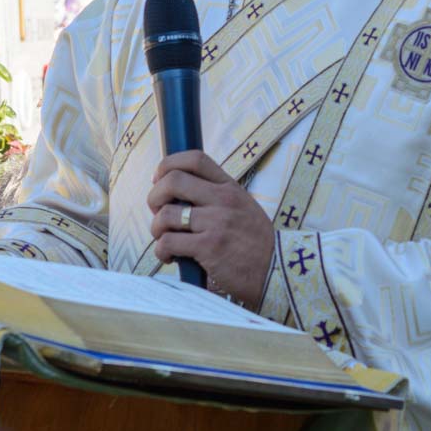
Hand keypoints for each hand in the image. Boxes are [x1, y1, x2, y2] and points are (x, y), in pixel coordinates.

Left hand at [147, 151, 274, 309]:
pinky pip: (168, 242)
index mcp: (230, 188)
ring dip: (156, 229)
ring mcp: (216, 223)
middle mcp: (223, 200)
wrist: (276, 271)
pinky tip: (170, 257)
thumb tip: (177, 192)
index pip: (195, 159)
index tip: (160, 180)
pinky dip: (161, 251)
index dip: (169, 164)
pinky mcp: (209, 247)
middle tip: (157, 213)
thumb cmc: (254, 244)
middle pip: (172, 181)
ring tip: (165, 239)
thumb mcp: (244, 208)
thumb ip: (217, 197)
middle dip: (154, 197)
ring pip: (165, 214)